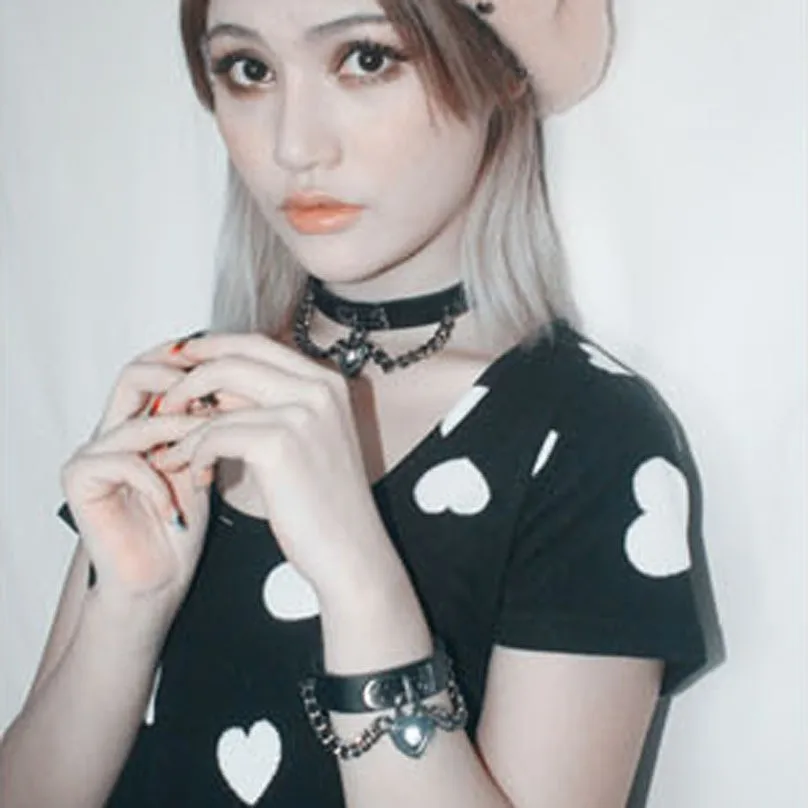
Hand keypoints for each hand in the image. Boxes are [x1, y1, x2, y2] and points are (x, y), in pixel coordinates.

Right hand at [60, 336, 212, 621]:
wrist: (160, 576)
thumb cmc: (182, 522)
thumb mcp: (205, 461)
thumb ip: (210, 424)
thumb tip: (239, 382)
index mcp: (141, 420)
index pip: (156, 367)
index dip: (191, 364)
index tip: (232, 372)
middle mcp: (113, 429)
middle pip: (135, 374)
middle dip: (180, 382)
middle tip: (216, 404)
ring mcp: (93, 452)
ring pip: (139, 421)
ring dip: (181, 440)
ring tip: (206, 461)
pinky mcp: (80, 479)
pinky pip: (126, 462)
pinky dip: (158, 483)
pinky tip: (175, 508)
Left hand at [150, 334, 395, 602]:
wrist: (352, 552)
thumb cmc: (328, 506)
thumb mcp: (306, 442)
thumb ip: (269, 407)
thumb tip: (216, 390)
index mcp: (328, 384)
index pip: (258, 344)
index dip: (213, 347)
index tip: (181, 360)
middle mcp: (319, 389)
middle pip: (235, 358)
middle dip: (188, 377)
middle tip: (161, 401)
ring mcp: (301, 413)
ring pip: (218, 398)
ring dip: (183, 424)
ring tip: (168, 448)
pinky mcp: (279, 444)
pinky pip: (214, 435)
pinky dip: (195, 455)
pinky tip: (197, 476)